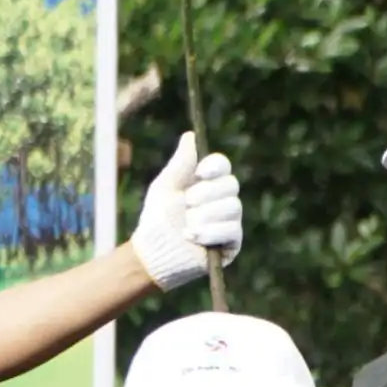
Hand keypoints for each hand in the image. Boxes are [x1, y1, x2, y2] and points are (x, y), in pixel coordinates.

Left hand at [132, 131, 245, 290]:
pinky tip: (191, 237)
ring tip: (185, 226)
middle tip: (186, 204)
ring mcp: (230, 220)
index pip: (223, 166)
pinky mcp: (232, 242)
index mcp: (207, 183)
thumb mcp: (166, 186)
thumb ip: (181, 162)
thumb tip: (190, 135)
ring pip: (233, 207)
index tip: (200, 173)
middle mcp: (222, 199)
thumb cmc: (157, 217)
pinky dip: (208, 233)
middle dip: (205, 195)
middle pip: (231, 185)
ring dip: (203, 216)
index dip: (215, 166)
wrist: (153, 251)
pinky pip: (231, 230)